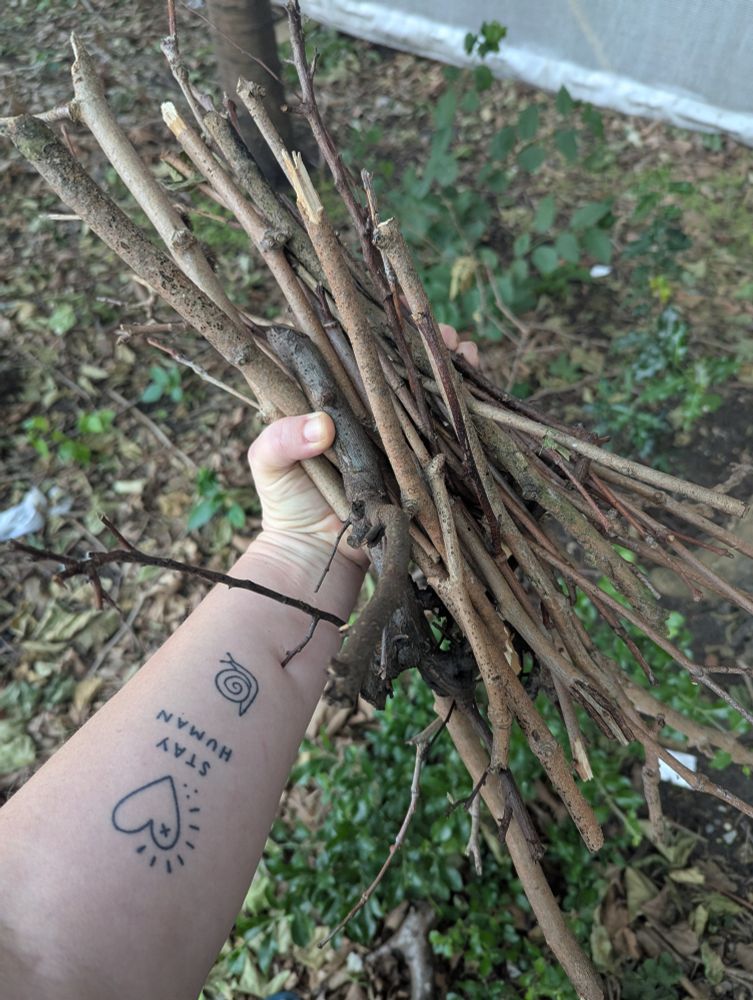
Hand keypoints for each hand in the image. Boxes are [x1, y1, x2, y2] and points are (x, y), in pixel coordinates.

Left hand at [247, 327, 478, 569]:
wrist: (314, 557)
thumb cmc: (285, 504)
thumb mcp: (267, 465)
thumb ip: (281, 439)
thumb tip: (323, 425)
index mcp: (331, 403)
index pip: (356, 356)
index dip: (378, 334)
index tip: (398, 317)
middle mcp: (366, 414)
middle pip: (398, 370)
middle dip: (424, 349)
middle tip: (443, 335)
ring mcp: (392, 439)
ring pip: (423, 397)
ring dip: (448, 371)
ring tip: (465, 351)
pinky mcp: (413, 466)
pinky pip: (440, 435)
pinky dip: (459, 414)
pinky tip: (474, 395)